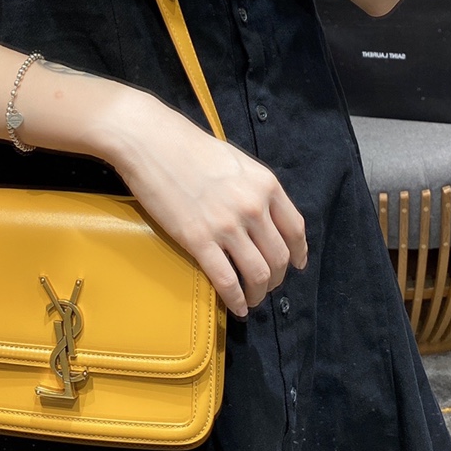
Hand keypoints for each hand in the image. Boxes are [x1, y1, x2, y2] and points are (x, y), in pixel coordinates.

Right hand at [101, 90, 307, 318]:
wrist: (152, 143)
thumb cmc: (189, 147)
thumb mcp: (236, 162)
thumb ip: (254, 188)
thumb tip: (262, 213)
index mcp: (266, 185)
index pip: (295, 229)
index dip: (298, 253)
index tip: (296, 265)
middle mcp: (253, 208)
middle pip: (279, 257)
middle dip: (277, 279)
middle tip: (268, 286)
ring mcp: (227, 226)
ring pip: (258, 273)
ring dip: (259, 293)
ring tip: (253, 300)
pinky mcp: (199, 240)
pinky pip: (227, 280)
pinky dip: (237, 299)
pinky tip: (237, 307)